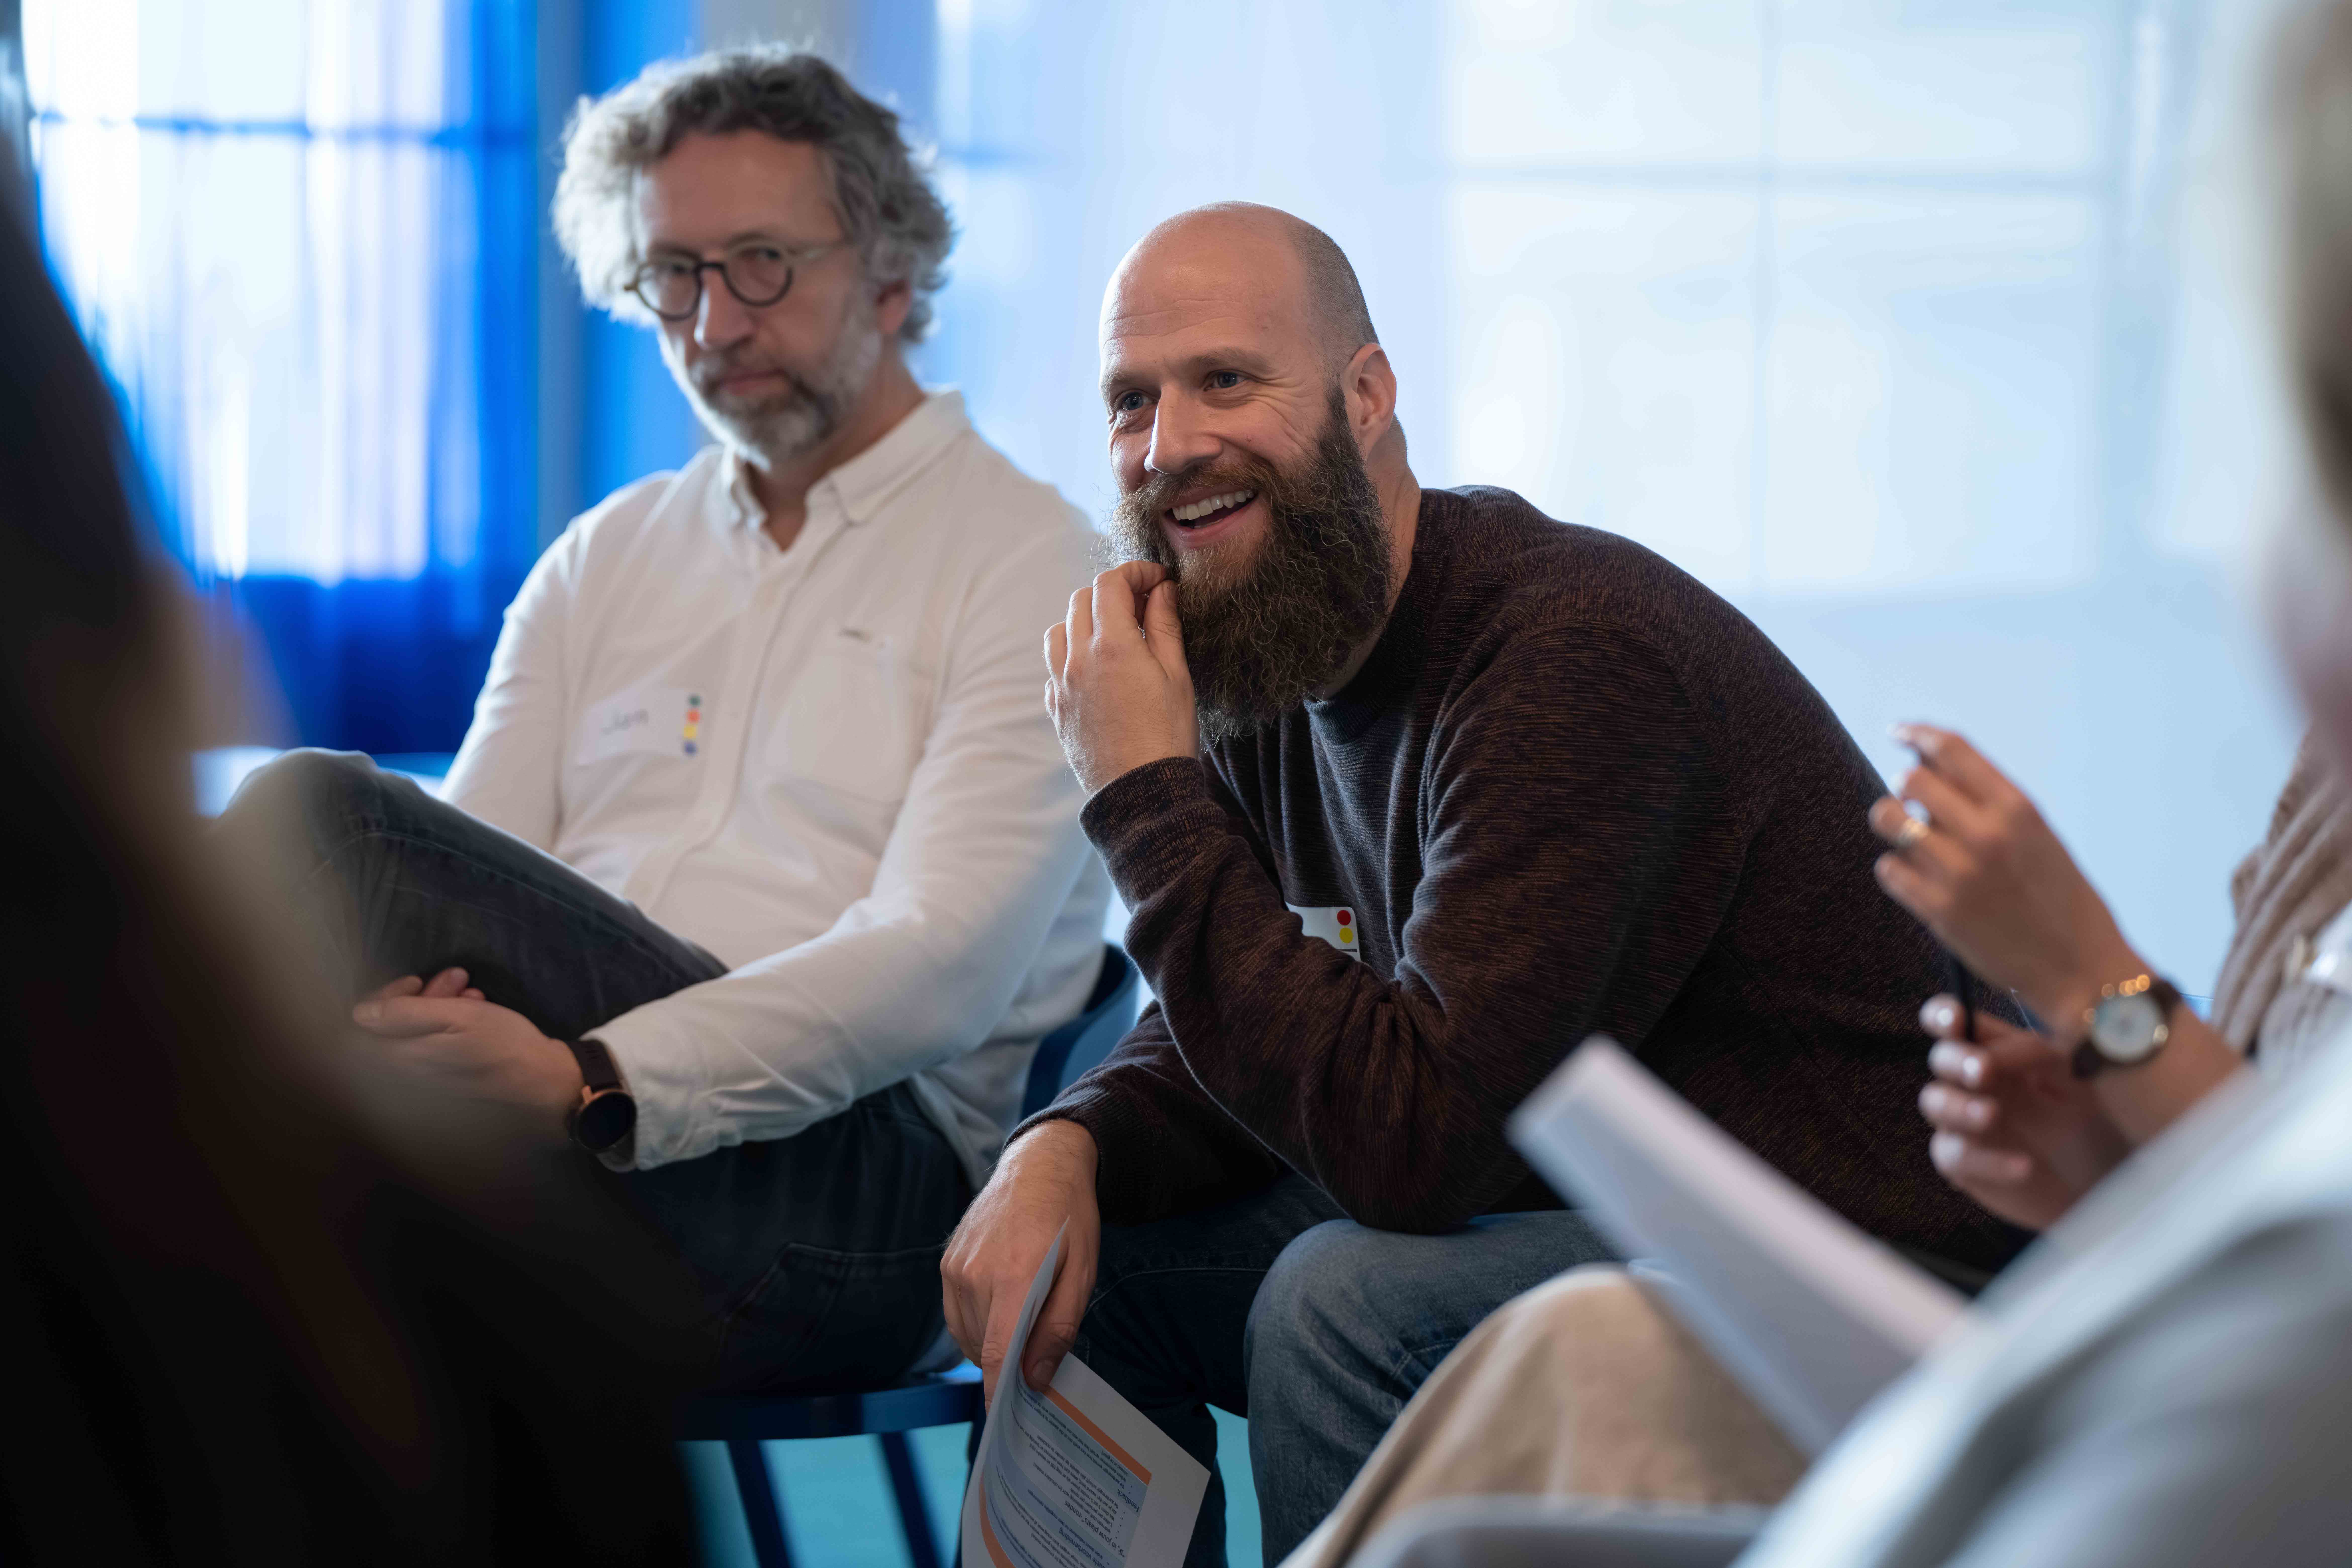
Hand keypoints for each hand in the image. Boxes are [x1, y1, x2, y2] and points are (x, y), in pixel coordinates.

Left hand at [352, 968, 581, 1138]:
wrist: (540, 1077)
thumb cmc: (501, 1043)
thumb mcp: (456, 1017)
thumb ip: (404, 1013)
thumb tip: (359, 1013)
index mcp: (403, 1056)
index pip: (365, 1025)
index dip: (383, 997)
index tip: (415, 981)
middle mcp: (408, 1068)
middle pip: (393, 1026)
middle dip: (422, 994)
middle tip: (455, 976)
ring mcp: (428, 1072)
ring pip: (417, 1030)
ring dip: (441, 1002)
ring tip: (472, 989)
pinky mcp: (447, 1072)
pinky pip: (435, 1041)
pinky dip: (451, 1020)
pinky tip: (476, 1007)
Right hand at [940, 1120, 1100, 1401]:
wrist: (1040, 1165)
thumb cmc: (1069, 1219)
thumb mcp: (1083, 1274)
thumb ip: (1059, 1328)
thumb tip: (1036, 1379)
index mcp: (1015, 1276)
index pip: (998, 1351)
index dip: (999, 1393)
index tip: (1004, 1423)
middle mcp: (975, 1274)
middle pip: (986, 1347)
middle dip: (1010, 1364)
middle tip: (1039, 1360)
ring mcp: (955, 1267)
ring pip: (970, 1334)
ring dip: (994, 1343)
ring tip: (1024, 1320)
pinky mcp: (947, 1262)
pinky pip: (958, 1315)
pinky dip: (979, 1324)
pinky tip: (1003, 1307)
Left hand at [1044, 561, 1197, 794]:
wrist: (1141, 792)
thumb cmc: (1167, 735)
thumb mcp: (1176, 676)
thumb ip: (1165, 626)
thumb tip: (1161, 591)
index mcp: (1113, 646)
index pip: (1110, 583)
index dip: (1135, 572)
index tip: (1157, 580)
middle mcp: (1078, 659)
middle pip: (1081, 600)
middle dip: (1112, 592)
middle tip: (1142, 604)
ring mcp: (1061, 684)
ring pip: (1060, 630)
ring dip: (1084, 620)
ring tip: (1114, 634)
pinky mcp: (1056, 708)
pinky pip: (1054, 668)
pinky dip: (1072, 656)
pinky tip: (1097, 670)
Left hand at [1868, 725, 2142, 1028]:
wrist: (2079, 969)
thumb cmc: (2059, 899)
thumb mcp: (2037, 837)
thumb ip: (1990, 803)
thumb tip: (1930, 767)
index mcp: (2018, 809)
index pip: (1951, 749)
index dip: (1917, 734)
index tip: (1898, 733)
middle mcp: (1986, 833)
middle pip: (1910, 781)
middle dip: (1906, 789)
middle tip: (1916, 806)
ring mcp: (1958, 872)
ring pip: (1888, 819)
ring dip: (1894, 825)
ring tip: (1915, 843)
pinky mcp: (1937, 910)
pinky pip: (1888, 869)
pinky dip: (1896, 871)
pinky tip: (1919, 882)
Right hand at [1916, 994, 2130, 1229]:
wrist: (2103, 1186)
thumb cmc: (2090, 1123)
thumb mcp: (2073, 1077)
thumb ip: (2033, 1054)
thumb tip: (1991, 1054)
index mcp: (1995, 1052)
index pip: (1954, 1022)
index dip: (1943, 1014)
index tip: (1955, 1019)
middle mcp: (1972, 1083)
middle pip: (1940, 1059)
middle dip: (1956, 1061)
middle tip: (1982, 1072)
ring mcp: (1963, 1123)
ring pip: (1934, 1103)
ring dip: (1960, 1106)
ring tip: (1992, 1115)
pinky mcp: (1964, 1164)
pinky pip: (1956, 1155)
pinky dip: (1989, 1160)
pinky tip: (2024, 1166)